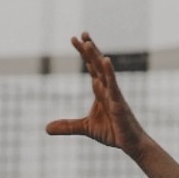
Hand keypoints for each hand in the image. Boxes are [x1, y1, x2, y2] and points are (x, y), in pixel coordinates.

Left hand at [46, 32, 149, 157]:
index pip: (91, 67)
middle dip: (89, 49)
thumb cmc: (113, 133)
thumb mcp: (86, 128)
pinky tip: (106, 61)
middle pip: (96, 64)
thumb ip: (67, 126)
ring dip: (96, 56)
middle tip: (81, 34)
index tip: (75, 39)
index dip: (83, 53)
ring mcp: (114, 94)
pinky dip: (109, 73)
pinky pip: (114, 86)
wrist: (132, 144)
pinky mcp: (119, 103)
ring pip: (103, 71)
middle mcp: (107, 88)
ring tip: (88, 42)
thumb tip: (46, 129)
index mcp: (100, 91)